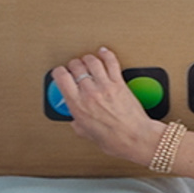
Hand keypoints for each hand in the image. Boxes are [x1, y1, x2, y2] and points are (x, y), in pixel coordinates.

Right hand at [52, 47, 165, 165]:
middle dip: (73, 65)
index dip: (58, 72)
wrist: (135, 138)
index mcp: (78, 105)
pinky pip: (111, 62)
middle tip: (74, 68)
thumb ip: (78, 122)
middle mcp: (90, 93)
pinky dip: (106, 54)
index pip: (61, 77)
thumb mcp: (86, 133)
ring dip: (87, 59)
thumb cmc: (114, 140)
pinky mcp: (119, 83)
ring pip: (92, 61)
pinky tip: (103, 52)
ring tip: (87, 61)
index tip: (60, 73)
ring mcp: (105, 86)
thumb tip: (75, 118)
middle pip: (76, 66)